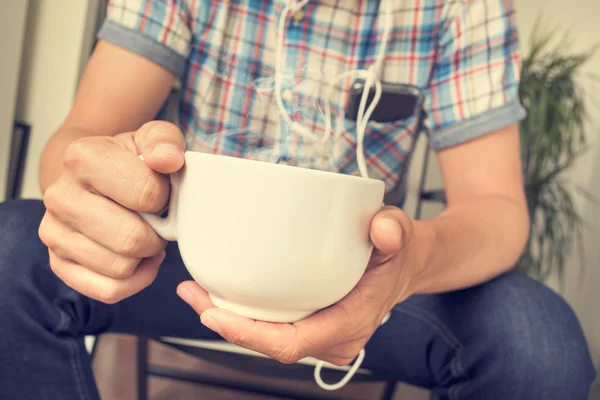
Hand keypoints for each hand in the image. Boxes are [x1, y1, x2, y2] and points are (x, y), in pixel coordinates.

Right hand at [39, 121, 184, 302]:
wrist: (93, 175)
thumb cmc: (131, 160)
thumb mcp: (153, 140)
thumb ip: (165, 142)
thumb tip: (167, 159)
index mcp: (83, 158)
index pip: (146, 194)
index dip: (166, 198)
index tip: (161, 192)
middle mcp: (60, 196)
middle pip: (132, 239)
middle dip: (157, 233)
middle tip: (157, 220)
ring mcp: (54, 233)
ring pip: (122, 268)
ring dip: (145, 256)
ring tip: (144, 233)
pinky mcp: (59, 263)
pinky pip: (109, 291)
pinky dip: (134, 280)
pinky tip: (139, 259)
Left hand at [176, 206, 415, 365]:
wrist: (403, 266)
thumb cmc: (396, 253)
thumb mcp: (399, 234)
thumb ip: (393, 229)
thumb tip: (383, 231)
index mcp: (351, 321)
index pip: (291, 342)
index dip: (247, 335)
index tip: (211, 313)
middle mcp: (334, 339)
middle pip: (268, 342)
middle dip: (226, 322)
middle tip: (191, 290)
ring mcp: (323, 337)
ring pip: (267, 338)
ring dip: (231, 318)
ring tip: (196, 289)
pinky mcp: (313, 327)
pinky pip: (273, 328)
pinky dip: (246, 314)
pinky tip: (223, 291)